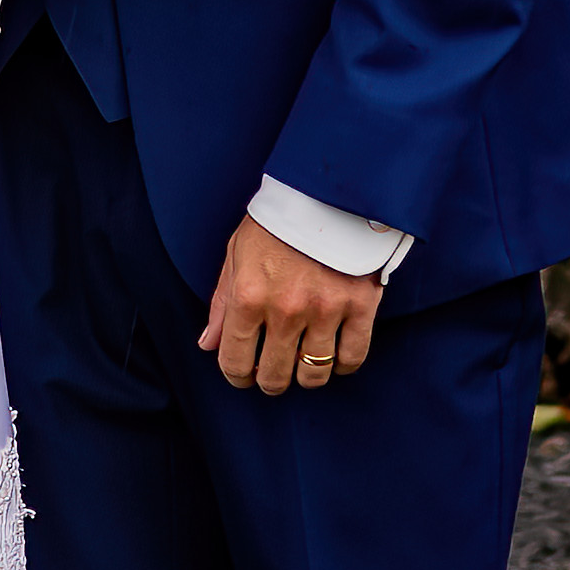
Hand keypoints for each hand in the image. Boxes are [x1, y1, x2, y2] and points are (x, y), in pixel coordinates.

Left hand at [200, 224, 385, 393]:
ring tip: (303, 364)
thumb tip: (208, 345)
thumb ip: (222, 304)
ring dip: (306, 376)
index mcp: (248, 296)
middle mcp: (285, 309)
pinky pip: (353, 357)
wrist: (327, 190)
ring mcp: (326, 309)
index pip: (234, 361)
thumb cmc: (276, 222)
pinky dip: (343, 365)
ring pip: (315, 373)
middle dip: (269, 380)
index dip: (236, 376)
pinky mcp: (361, 305)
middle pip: (274, 376)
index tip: (242, 375)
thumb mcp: (237, 255)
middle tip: (272, 371)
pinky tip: (335, 355)